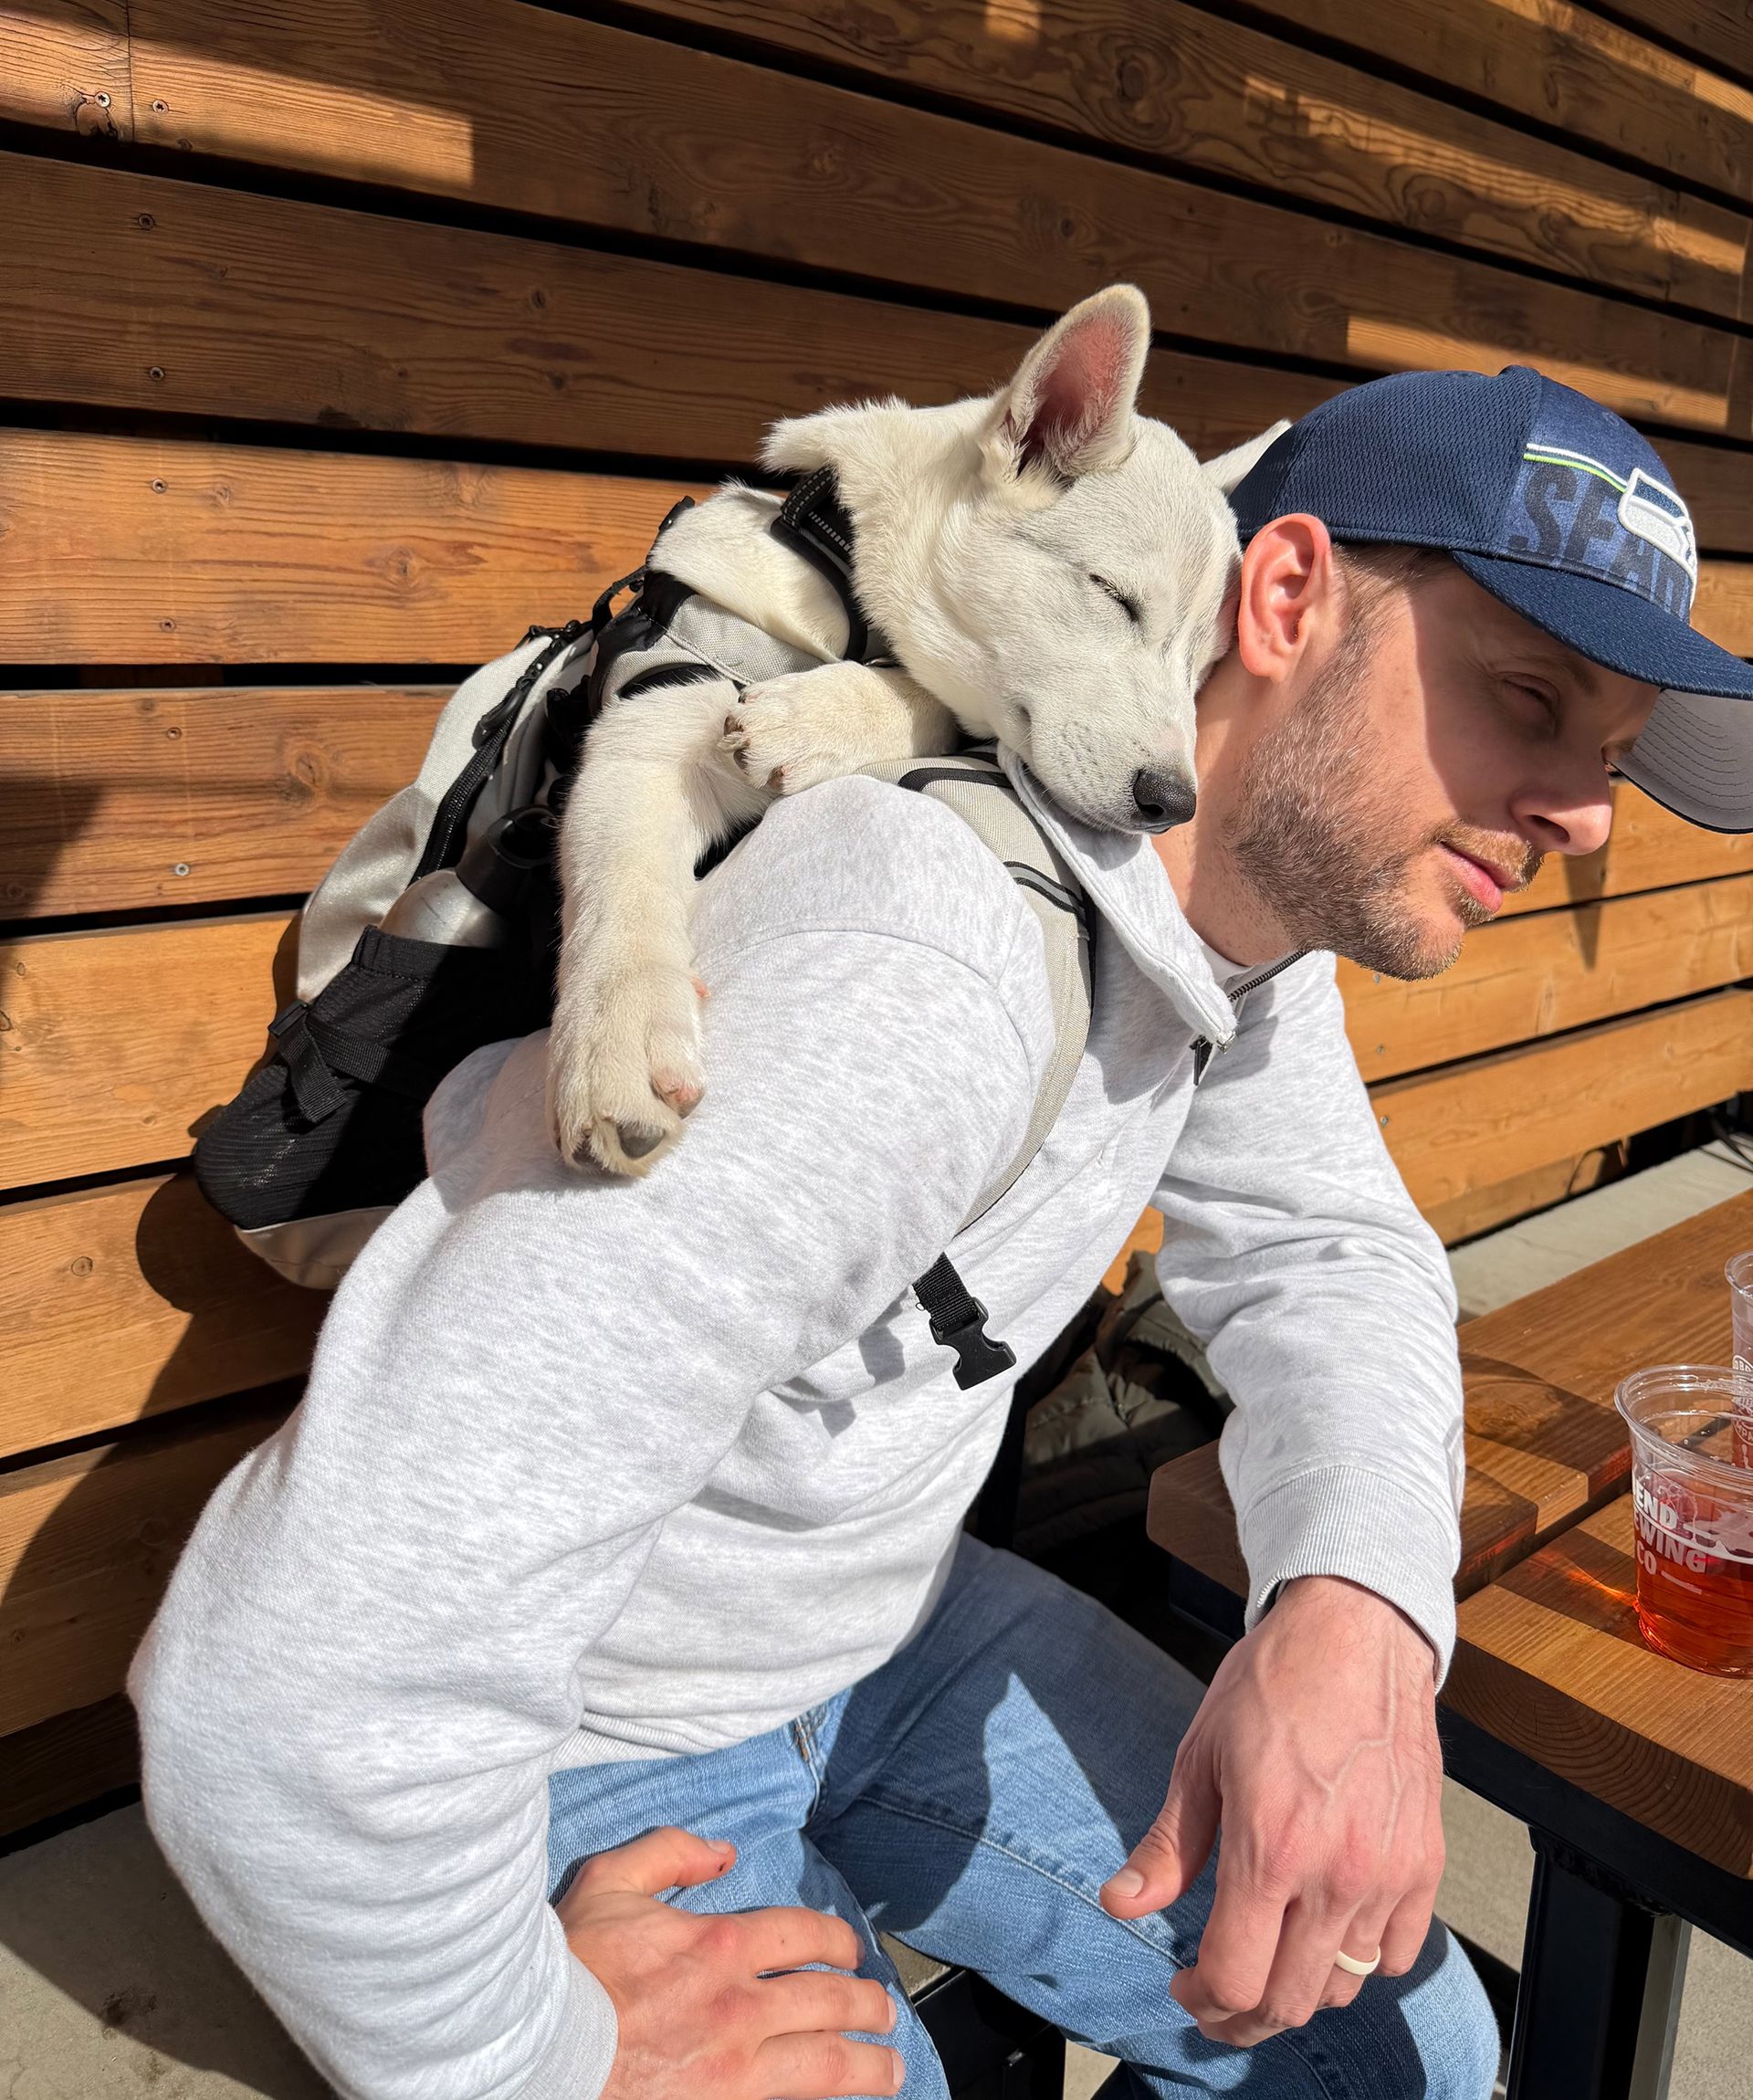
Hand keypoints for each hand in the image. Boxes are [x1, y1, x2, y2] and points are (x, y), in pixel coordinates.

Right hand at [557, 1825, 903, 2097]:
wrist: (533, 2047)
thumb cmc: (568, 1967)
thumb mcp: (611, 1881)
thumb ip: (671, 1852)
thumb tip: (724, 1851)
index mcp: (720, 1944)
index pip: (806, 1934)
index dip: (838, 1940)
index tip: (850, 1950)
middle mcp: (739, 2006)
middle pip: (830, 2000)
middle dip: (869, 2004)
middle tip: (886, 2011)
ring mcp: (733, 2068)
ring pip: (826, 2063)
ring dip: (869, 2063)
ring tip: (892, 2066)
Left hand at [1101, 1575, 1443, 2046]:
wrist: (1358, 1633)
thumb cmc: (1274, 1682)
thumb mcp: (1200, 1755)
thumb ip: (1168, 1845)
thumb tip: (1121, 1904)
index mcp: (1270, 1849)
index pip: (1236, 1978)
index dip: (1202, 2000)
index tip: (1184, 1985)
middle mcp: (1336, 1875)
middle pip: (1290, 2003)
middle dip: (1243, 2017)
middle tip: (1217, 1999)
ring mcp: (1388, 1874)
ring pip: (1345, 1985)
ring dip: (1299, 1991)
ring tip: (1268, 1961)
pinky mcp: (1425, 1863)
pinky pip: (1398, 1953)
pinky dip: (1363, 1961)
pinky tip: (1329, 1932)